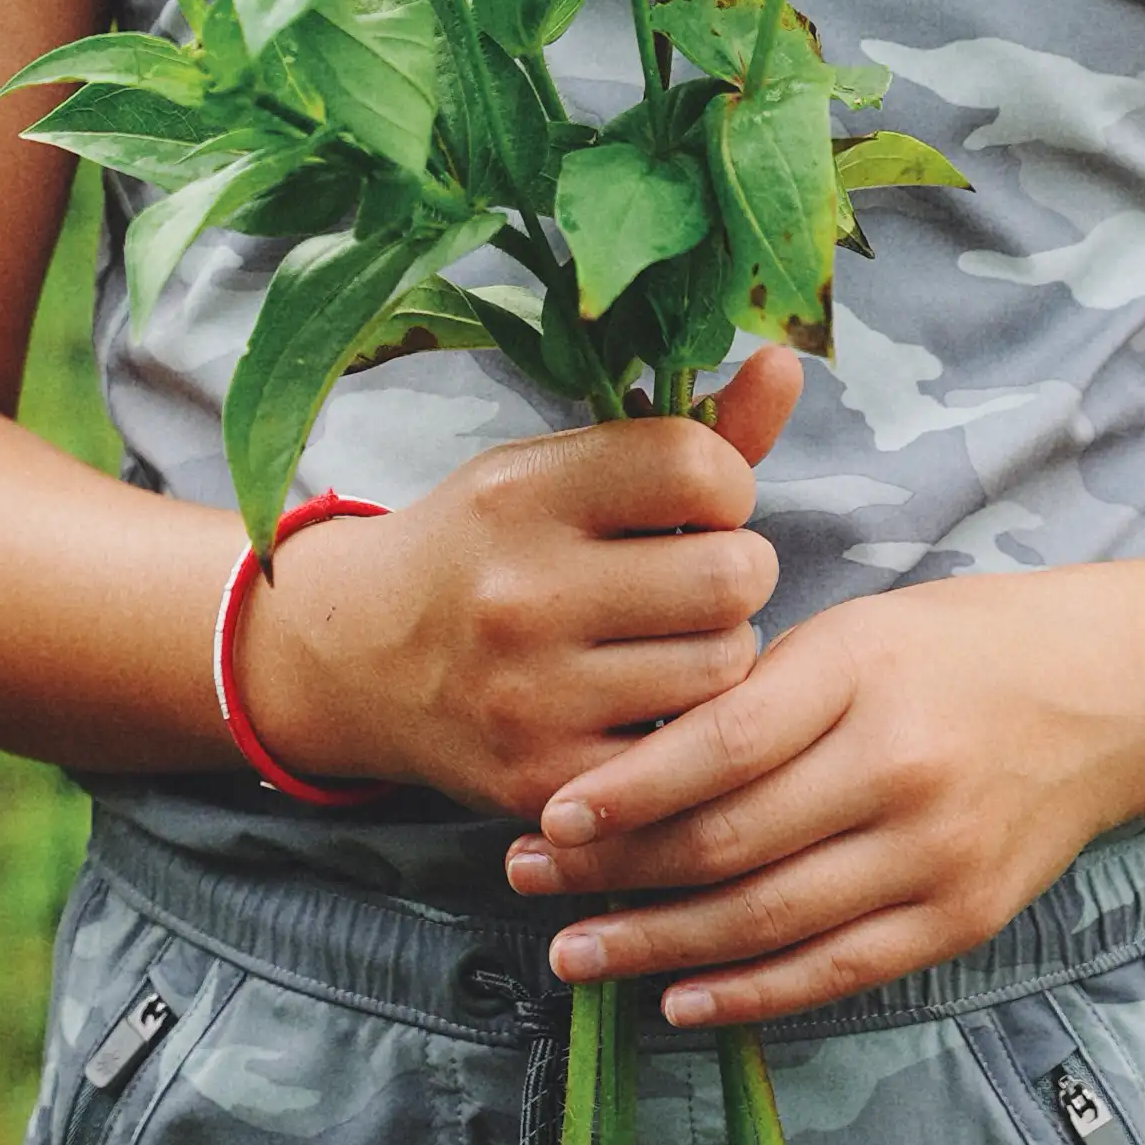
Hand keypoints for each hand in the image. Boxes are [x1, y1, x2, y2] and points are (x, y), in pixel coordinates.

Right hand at [237, 347, 804, 817]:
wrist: (354, 657)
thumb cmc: (482, 546)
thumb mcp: (555, 468)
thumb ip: (686, 433)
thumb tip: (790, 363)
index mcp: (522, 492)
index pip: (695, 466)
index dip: (723, 484)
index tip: (696, 502)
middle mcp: (521, 592)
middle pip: (732, 576)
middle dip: (736, 573)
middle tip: (695, 580)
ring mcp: (530, 696)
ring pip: (724, 667)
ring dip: (718, 653)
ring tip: (670, 641)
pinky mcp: (544, 781)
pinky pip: (686, 754)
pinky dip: (684, 729)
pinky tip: (645, 704)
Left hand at [501, 553, 1144, 1024]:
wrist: (1118, 694)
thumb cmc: (966, 644)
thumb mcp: (860, 630)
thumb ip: (760, 694)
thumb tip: (631, 764)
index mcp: (863, 672)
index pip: (720, 747)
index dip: (625, 793)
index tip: (548, 818)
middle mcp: (899, 768)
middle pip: (729, 842)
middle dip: (613, 873)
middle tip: (526, 884)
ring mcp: (935, 854)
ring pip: (768, 920)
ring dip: (657, 946)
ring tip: (574, 954)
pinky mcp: (961, 919)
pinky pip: (836, 972)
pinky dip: (749, 994)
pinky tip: (677, 1000)